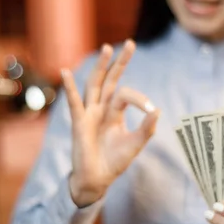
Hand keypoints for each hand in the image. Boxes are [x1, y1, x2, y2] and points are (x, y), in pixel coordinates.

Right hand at [61, 39, 159, 207]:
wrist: (98, 180)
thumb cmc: (114, 161)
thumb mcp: (135, 144)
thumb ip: (146, 128)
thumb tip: (157, 110)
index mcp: (114, 112)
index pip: (125, 94)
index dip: (139, 98)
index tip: (150, 109)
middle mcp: (101, 108)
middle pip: (110, 79)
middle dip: (120, 62)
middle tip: (130, 43)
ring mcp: (89, 114)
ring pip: (94, 84)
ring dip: (100, 66)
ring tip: (107, 48)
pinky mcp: (79, 122)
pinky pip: (73, 102)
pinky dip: (70, 87)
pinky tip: (65, 71)